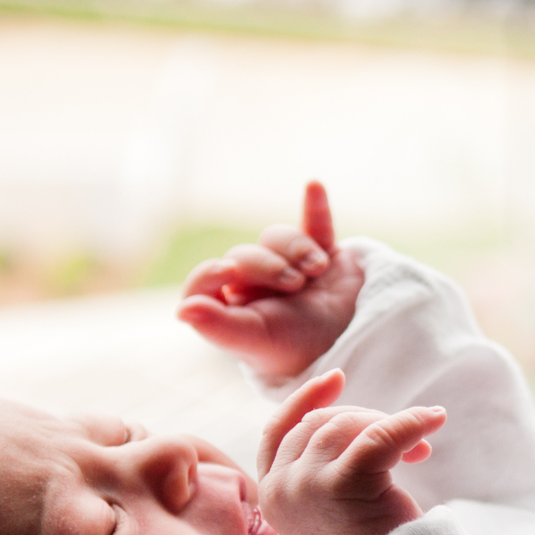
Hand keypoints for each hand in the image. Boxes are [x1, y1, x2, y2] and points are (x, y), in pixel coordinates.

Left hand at [178, 181, 365, 381]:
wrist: (352, 343)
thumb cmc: (296, 347)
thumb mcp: (255, 340)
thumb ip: (217, 326)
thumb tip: (181, 310)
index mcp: (232, 309)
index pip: (203, 283)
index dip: (208, 273)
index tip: (226, 271)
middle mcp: (255, 286)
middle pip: (244, 256)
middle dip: (269, 266)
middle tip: (294, 286)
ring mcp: (289, 268)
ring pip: (277, 238)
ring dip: (297, 249)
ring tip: (317, 270)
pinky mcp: (322, 254)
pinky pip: (315, 224)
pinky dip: (316, 208)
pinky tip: (313, 187)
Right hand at [256, 369, 446, 534]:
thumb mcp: (333, 512)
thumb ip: (324, 472)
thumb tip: (347, 417)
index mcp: (272, 498)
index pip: (277, 432)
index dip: (306, 400)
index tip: (337, 379)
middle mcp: (279, 491)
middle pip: (319, 424)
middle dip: (367, 421)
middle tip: (410, 444)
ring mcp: (305, 487)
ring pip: (348, 426)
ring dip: (391, 428)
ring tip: (421, 453)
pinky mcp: (341, 486)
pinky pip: (379, 436)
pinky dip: (410, 423)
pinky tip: (434, 419)